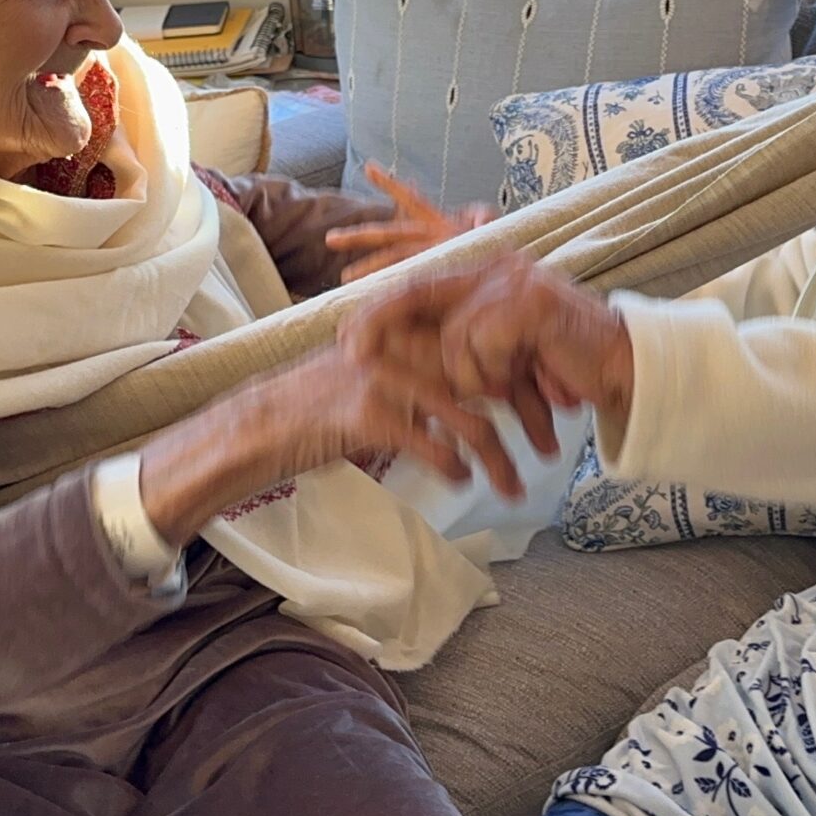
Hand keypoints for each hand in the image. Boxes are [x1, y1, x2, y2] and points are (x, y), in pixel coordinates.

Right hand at [250, 341, 528, 501]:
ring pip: (472, 419)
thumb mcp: (381, 372)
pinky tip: (461, 480)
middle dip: (529, 415)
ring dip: (501, 459)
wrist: (263, 424)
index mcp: (413, 329)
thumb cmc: (326, 403)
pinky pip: (435, 444)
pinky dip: (455, 467)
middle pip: (493, 378)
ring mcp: (389, 378)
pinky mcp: (372, 416)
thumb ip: (428, 369)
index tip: (551, 408)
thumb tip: (484, 384)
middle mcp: (405, 345)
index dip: (528, 377)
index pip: (489, 344)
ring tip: (515, 487)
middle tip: (552, 448)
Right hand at [324, 162, 499, 283]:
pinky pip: (410, 283)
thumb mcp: (490, 224)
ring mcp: (426, 260)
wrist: (503, 272)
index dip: (390, 184)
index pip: (410, 200)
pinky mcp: (432, 278)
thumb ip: (482, 216)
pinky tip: (374, 296)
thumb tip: (476, 219)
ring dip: (370, 267)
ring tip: (347, 279)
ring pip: (392, 261)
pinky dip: (392, 288)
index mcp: (437, 223)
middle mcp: (426, 240)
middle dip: (359, 237)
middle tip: (331, 240)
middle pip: (388, 235)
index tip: (368, 167)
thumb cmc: (494, 246)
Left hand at [341, 253, 632, 436]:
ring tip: (513, 385)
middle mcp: (498, 265)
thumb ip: (458, 347)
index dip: (377, 308)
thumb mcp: (499, 356)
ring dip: (477, 377)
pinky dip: (498, 373)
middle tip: (350, 353)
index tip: (342, 334)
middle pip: (418, 292)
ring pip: (454, 338)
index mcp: (488, 273)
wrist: (621, 370)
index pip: (420, 283)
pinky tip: (529, 377)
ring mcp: (513, 280)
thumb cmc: (561, 368)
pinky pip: (482, 346)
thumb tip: (395, 357)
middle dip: (377, 324)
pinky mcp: (528, 302)